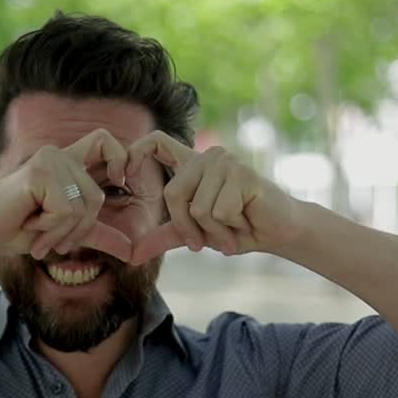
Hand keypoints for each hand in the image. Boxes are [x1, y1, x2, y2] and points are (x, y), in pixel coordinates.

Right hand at [0, 129, 133, 262]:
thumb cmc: (13, 229)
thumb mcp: (62, 232)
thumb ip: (95, 234)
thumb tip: (131, 251)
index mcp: (66, 163)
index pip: (105, 141)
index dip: (120, 158)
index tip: (119, 181)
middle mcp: (58, 155)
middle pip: (96, 197)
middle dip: (75, 230)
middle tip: (48, 238)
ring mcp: (48, 160)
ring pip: (81, 206)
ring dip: (58, 231)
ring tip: (34, 230)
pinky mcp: (39, 173)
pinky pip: (65, 210)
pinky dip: (49, 227)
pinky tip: (27, 222)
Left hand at [125, 131, 303, 264]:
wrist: (276, 232)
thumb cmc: (235, 228)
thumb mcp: (194, 233)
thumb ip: (164, 237)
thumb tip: (132, 255)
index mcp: (190, 164)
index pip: (155, 142)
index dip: (134, 154)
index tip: (121, 177)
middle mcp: (206, 157)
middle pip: (173, 193)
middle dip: (188, 227)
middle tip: (208, 240)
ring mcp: (226, 162)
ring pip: (198, 207)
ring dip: (215, 231)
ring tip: (233, 227)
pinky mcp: (243, 174)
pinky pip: (220, 211)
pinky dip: (230, 227)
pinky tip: (245, 221)